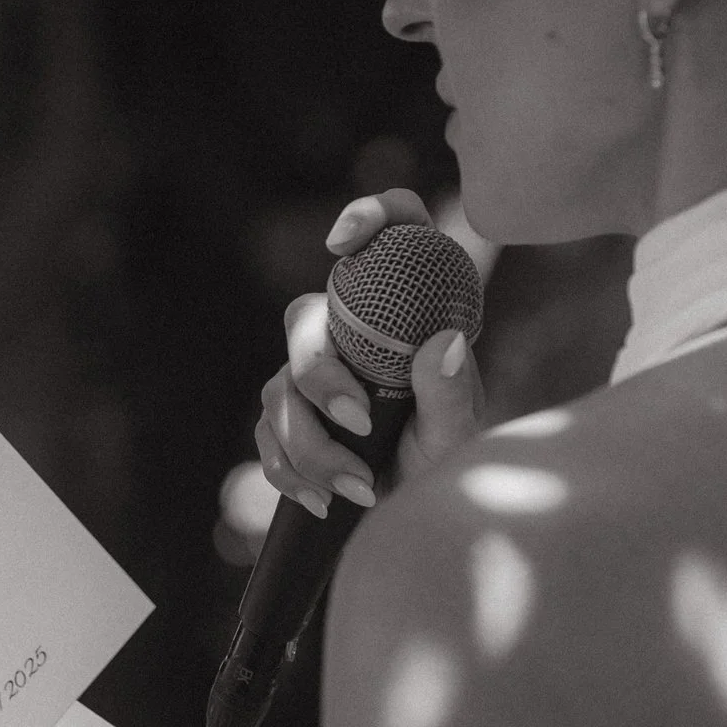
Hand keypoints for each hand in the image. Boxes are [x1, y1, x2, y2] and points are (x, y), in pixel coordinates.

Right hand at [256, 189, 484, 518]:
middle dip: (321, 376)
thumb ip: (452, 392)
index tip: (343, 243)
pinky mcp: (286, 420)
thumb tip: (445, 347)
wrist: (416, 509)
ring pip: (278, 389)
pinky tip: (324, 499)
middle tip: (360, 422)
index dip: (367, 216)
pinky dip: (290, 471)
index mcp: (403, 309)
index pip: (391, 229)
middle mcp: (349, 330)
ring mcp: (310, 374)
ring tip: (358, 487)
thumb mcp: (460, 431)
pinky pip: (266, 436)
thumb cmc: (446, 458)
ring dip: (310, 444)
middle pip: (302, 319)